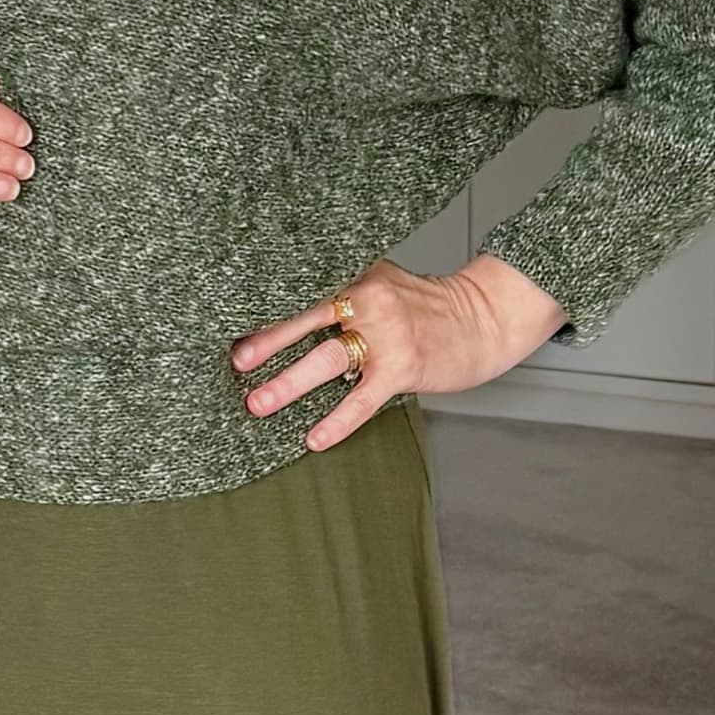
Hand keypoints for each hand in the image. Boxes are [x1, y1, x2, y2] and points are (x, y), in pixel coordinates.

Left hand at [228, 252, 565, 453]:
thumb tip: (286, 318)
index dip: (267, 306)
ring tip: (257, 404)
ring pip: (327, 359)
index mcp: (358, 274)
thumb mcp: (382, 284)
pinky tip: (314, 439)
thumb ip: (343, 292)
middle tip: (235, 362)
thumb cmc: (425, 307)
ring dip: (289, 383)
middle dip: (267, 343)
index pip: (304, 288)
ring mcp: (387, 333)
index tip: (231, 319)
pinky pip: (363, 399)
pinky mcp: (404, 366)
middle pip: (306, 319)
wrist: (482, 319)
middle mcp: (368, 298)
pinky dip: (337, 420)